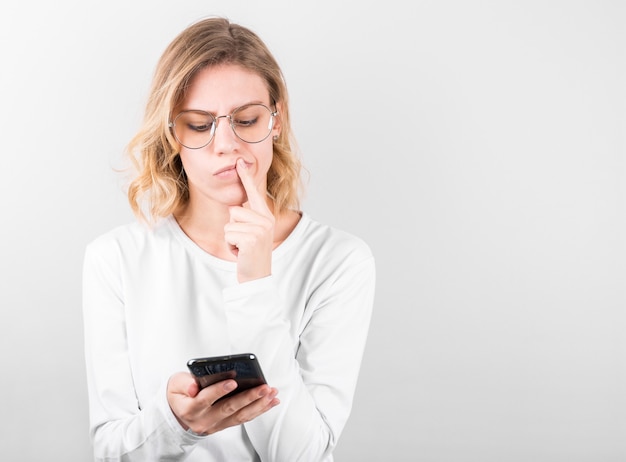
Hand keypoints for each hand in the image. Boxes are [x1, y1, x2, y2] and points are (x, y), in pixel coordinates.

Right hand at [167, 372, 279, 435]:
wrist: (179, 412)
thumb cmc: (180, 394)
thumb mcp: (176, 384)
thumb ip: (184, 383)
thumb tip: (194, 386)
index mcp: (190, 408)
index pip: (205, 399)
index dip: (219, 390)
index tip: (233, 382)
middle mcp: (204, 420)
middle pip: (228, 409)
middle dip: (248, 397)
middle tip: (263, 388)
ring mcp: (216, 425)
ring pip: (240, 416)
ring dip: (258, 405)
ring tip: (271, 393)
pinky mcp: (225, 425)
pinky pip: (244, 419)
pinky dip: (259, 410)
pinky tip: (270, 401)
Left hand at [224, 158, 274, 281]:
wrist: (257, 277)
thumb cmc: (251, 254)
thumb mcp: (251, 232)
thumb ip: (246, 218)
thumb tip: (234, 206)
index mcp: (265, 215)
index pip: (254, 192)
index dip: (246, 176)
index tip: (240, 162)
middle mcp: (265, 219)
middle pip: (233, 210)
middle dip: (232, 227)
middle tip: (244, 242)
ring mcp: (260, 229)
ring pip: (229, 223)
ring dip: (230, 238)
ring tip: (242, 247)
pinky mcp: (252, 239)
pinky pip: (228, 234)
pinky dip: (230, 246)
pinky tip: (240, 253)